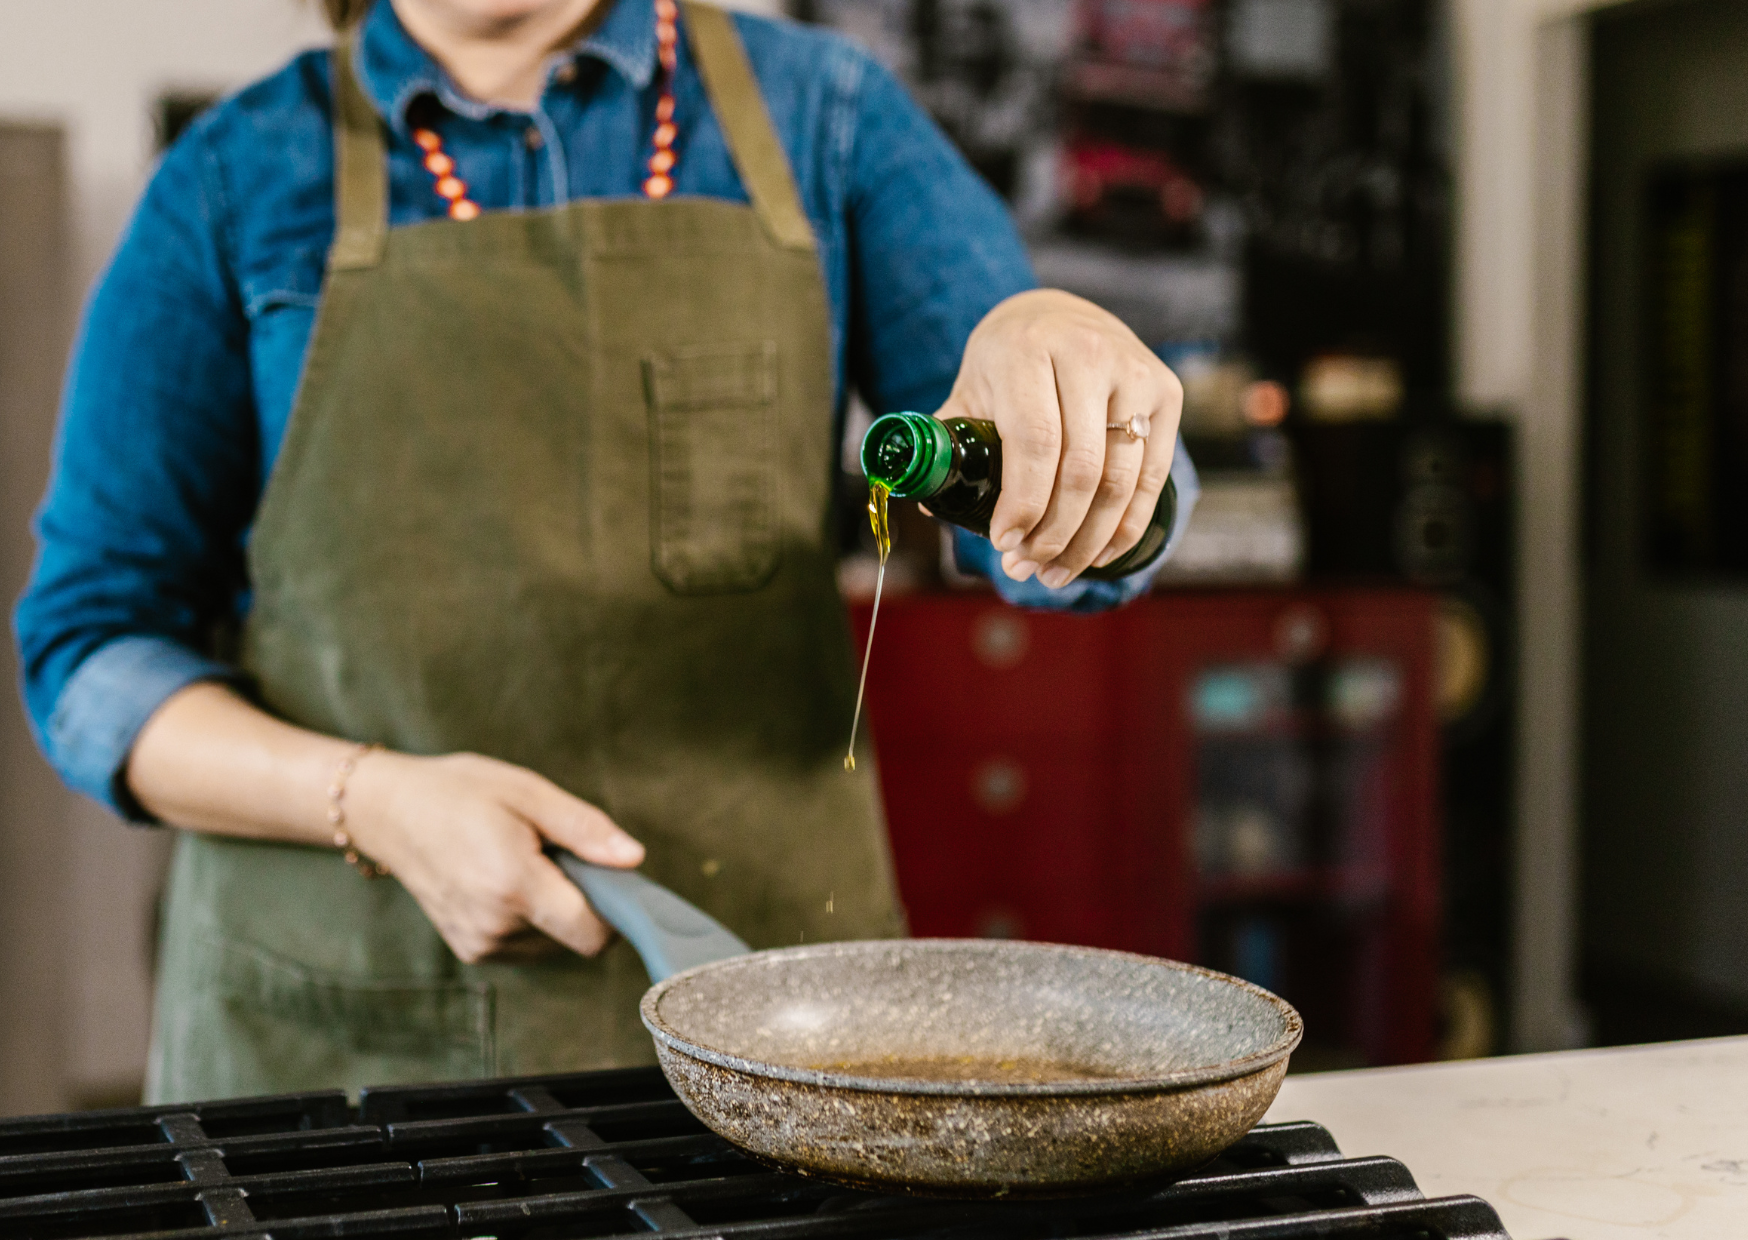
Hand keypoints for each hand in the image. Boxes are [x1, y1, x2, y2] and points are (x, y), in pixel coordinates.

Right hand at [344, 751, 643, 962]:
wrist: (389, 813)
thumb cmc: (460, 793)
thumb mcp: (528, 793)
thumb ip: (585, 830)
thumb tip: (634, 858)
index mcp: (513, 886)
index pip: (593, 933)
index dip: (616, 908)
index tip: (609, 873)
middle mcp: (496, 927)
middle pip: (577, 938)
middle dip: (583, 899)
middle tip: (554, 853)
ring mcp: (480, 944)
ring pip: (555, 943)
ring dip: (557, 909)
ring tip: (524, 862)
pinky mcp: (471, 950)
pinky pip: (527, 944)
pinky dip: (533, 917)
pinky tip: (506, 880)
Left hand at [940, 289, 1181, 586]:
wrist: (1059, 315)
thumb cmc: (1006, 363)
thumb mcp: (969, 388)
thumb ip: (949, 441)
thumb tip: (933, 503)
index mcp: (1027, 350)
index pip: (1035, 441)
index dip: (1023, 502)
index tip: (1005, 543)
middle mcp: (1088, 354)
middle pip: (1081, 469)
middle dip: (1053, 533)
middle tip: (1027, 568)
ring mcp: (1134, 372)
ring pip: (1120, 481)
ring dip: (1088, 541)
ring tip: (1056, 572)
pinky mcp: (1166, 392)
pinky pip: (1151, 477)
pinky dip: (1126, 527)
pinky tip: (1097, 554)